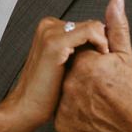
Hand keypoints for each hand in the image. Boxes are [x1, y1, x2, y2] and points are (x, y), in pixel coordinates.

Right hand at [0, 16, 108, 131]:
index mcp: (50, 29)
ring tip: (103, 65)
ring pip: (93, 26)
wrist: (25, 107)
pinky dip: (101, 44)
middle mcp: (49, 26)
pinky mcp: (55, 43)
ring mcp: (50, 33)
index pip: (87, 25)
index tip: (106, 60)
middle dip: (102, 43)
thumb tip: (100, 48)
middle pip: (91, 24)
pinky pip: (91, 32)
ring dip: (104, 44)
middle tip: (105, 64)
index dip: (99, 42)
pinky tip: (101, 61)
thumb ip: (78, 51)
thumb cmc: (44, 93)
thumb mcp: (65, 67)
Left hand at [54, 0, 131, 131]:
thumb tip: (116, 0)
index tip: (106, 73)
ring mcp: (66, 109)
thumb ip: (116, 27)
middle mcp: (72, 86)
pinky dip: (74, 115)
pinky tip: (93, 116)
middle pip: (69, 73)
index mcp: (86, 65)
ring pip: (64, 94)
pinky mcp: (64, 129)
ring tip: (99, 103)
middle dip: (83, 77)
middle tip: (103, 89)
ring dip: (77, 96)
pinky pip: (63, 116)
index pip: (78, 53)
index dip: (93, 61)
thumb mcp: (128, 57)